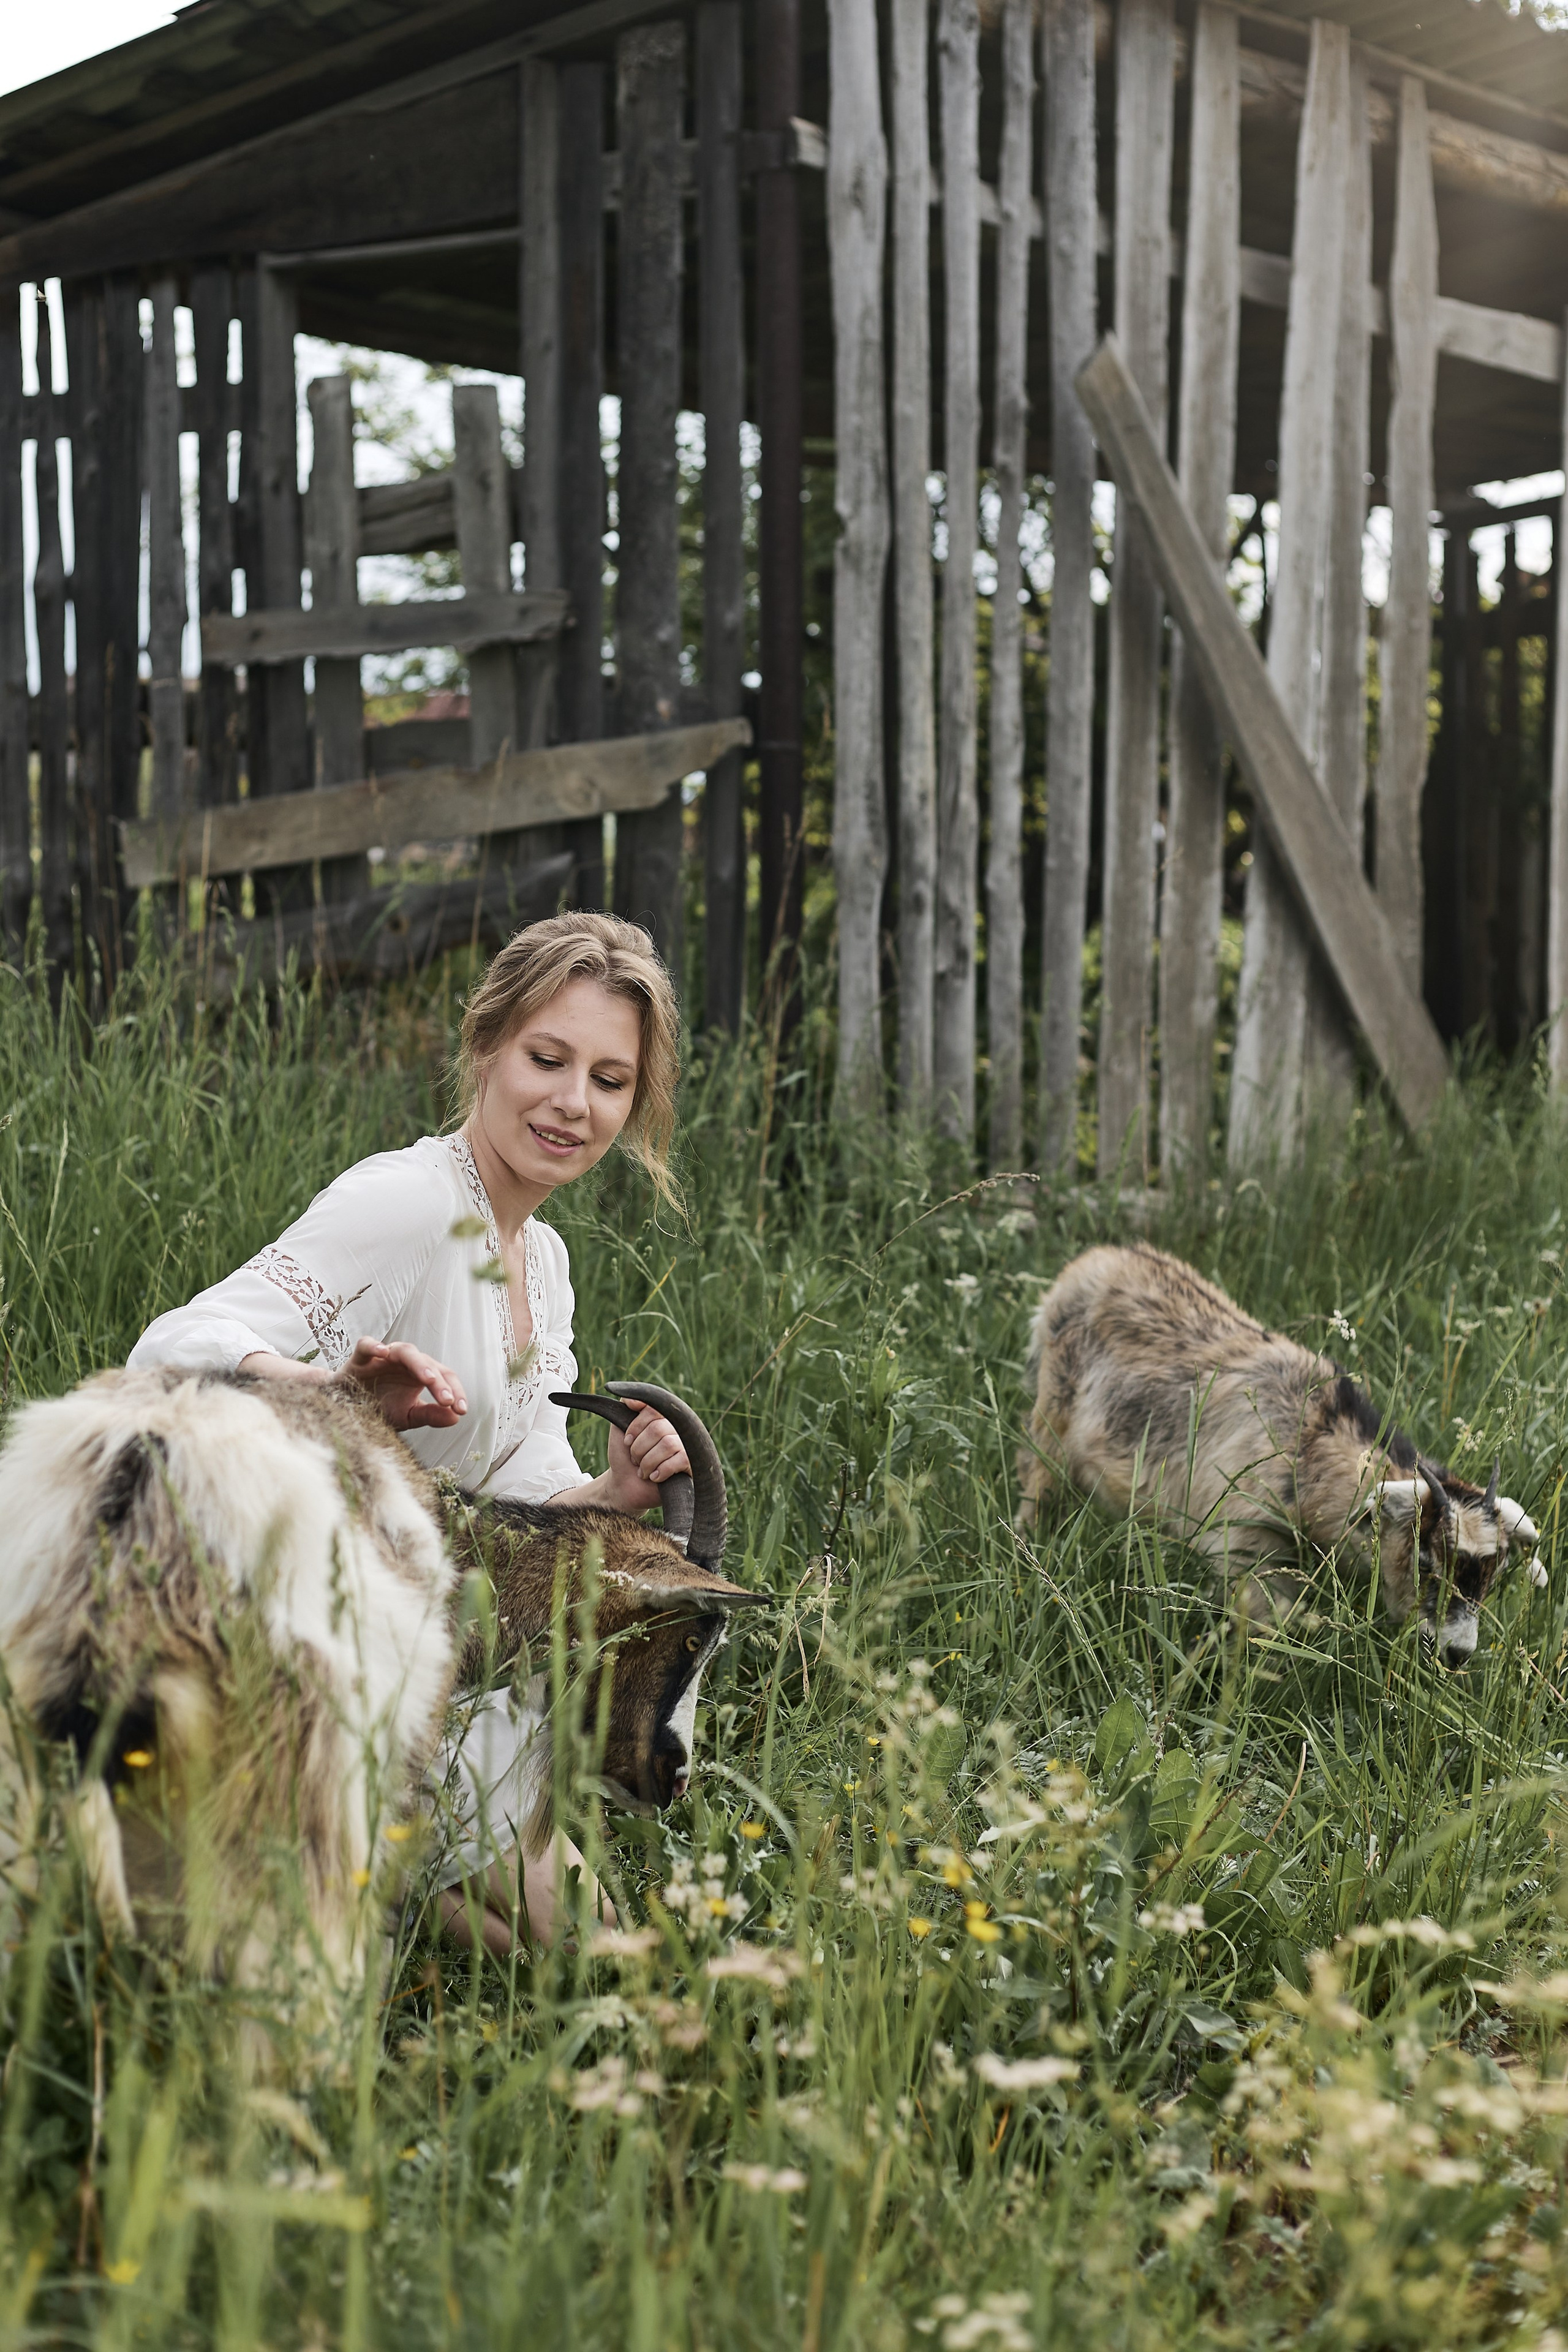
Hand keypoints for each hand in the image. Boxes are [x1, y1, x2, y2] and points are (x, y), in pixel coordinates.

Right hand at [339, 1338, 467, 1430]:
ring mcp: (384, 1357)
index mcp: (420, 1374)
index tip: (461, 1410)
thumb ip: (430, 1415)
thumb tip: (455, 1417)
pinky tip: (382, 1352)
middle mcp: (406, 1362)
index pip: (444, 1377)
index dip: (455, 1391)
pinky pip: (367, 1344)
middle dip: (440, 1383)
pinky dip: (374, 1346)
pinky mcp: (360, 1356)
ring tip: (428, 1379)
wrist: (345, 1407)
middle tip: (447, 1401)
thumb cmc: (379, 1406)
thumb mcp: (407, 1416)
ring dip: (418, 1364)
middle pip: (429, 1363)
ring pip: (405, 1351)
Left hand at [602, 1405, 690, 1514]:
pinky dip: (662, 1470)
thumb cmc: (624, 1458)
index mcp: (663, 1418)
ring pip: (668, 1445)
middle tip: (635, 1460)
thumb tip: (631, 1396)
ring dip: (648, 1461)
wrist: (625, 1487)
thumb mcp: (619, 1429)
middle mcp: (678, 1429)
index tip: (626, 1441)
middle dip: (639, 1448)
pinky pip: (681, 1460)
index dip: (636, 1426)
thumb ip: (625, 1409)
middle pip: (659, 1428)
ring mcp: (687, 1447)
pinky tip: (654, 1477)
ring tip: (643, 1471)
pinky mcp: (692, 1466)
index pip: (653, 1409)